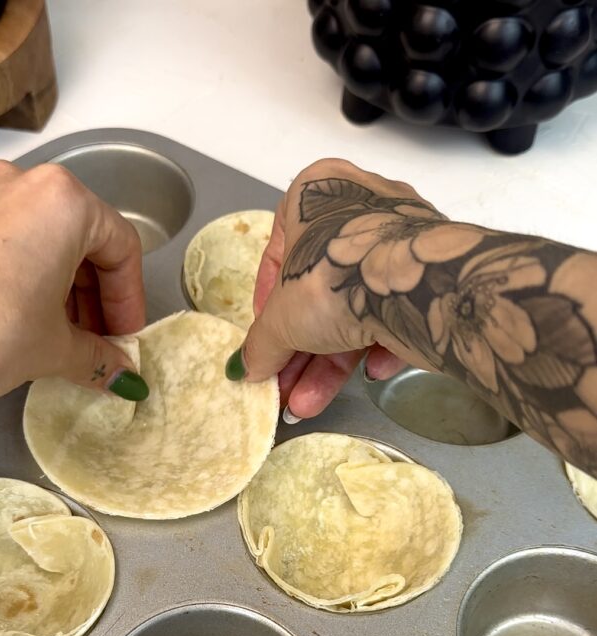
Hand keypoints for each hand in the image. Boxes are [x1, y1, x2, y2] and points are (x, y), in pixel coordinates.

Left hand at [0, 160, 146, 406]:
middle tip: (94, 340)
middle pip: (79, 237)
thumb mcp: (54, 350)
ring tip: (51, 333)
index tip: (123, 337)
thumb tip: (118, 372)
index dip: (129, 301)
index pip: (121, 248)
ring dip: (54, 284)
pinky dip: (12, 273)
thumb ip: (97, 357)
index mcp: (63, 203)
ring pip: (35, 235)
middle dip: (92, 295)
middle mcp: (19, 183)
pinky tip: (7, 316)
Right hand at [228, 159, 441, 417]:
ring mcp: (402, 235)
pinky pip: (396, 309)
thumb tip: (246, 368)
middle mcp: (361, 202)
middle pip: (320, 288)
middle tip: (285, 385)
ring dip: (329, 362)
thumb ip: (261, 344)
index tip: (266, 341)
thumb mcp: (280, 318)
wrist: (418, 286)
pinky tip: (369, 374)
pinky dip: (378, 345)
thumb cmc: (334, 277)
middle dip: (299, 349)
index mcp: (317, 190)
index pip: (279, 252)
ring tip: (308, 403)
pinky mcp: (432, 268)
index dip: (266, 306)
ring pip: (357, 305)